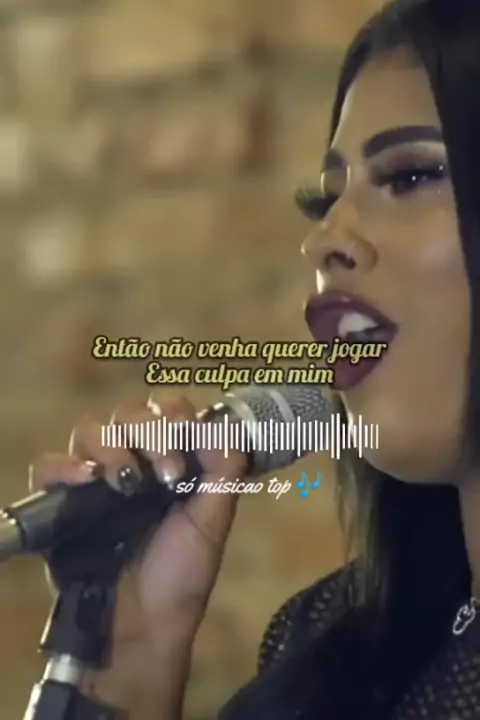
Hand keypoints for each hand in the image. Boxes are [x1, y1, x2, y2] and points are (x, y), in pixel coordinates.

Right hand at [29, 390, 246, 716]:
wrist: (141, 627)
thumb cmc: (180, 575)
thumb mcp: (212, 523)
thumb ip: (224, 474)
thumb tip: (225, 432)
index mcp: (169, 459)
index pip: (167, 409)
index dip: (177, 415)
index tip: (190, 447)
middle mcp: (132, 460)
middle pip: (129, 412)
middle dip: (151, 432)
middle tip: (167, 473)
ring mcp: (94, 479)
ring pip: (90, 429)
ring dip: (112, 447)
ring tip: (127, 483)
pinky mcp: (62, 502)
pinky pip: (49, 465)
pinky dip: (65, 466)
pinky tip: (86, 481)